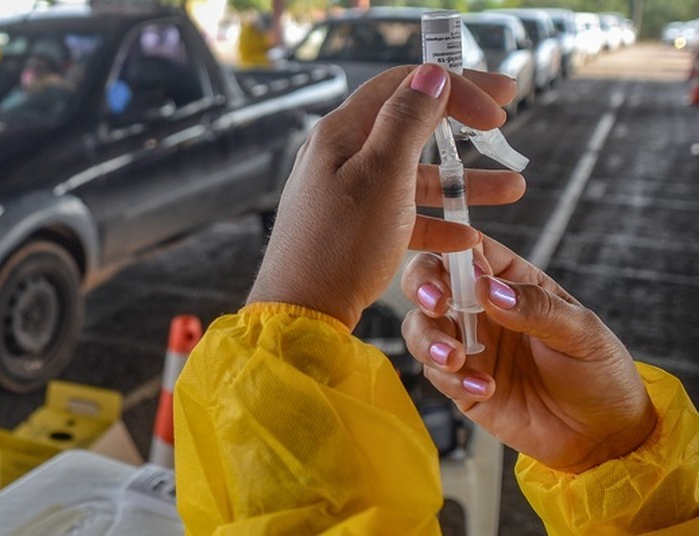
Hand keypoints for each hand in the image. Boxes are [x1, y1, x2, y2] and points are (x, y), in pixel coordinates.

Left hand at [248, 65, 524, 327]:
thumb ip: (408, 122)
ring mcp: (346, 194)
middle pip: (411, 126)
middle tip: (506, 118)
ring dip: (462, 180)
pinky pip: (403, 215)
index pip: (403, 86)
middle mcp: (340, 156)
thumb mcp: (382, 175)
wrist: (302, 314)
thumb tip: (430, 74)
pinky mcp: (353, 230)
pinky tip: (468, 237)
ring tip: (513, 189)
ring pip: (414, 176)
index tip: (501, 101)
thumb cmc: (340, 245)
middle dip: (463, 125)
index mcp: (341, 133)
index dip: (455, 85)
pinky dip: (437, 221)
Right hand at [401, 237, 657, 472]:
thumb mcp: (582, 333)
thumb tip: (488, 289)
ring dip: (428, 339)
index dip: (451, 251)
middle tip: (436, 305)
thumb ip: (536, 307)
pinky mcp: (460, 385)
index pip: (468, 250)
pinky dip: (452, 380)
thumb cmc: (600, 374)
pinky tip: (486, 389)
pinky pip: (435, 374)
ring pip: (420, 327)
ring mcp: (468, 346)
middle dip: (422, 287)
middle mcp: (481, 310)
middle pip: (429, 281)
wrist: (602, 438)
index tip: (460, 272)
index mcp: (512, 282)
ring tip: (455, 359)